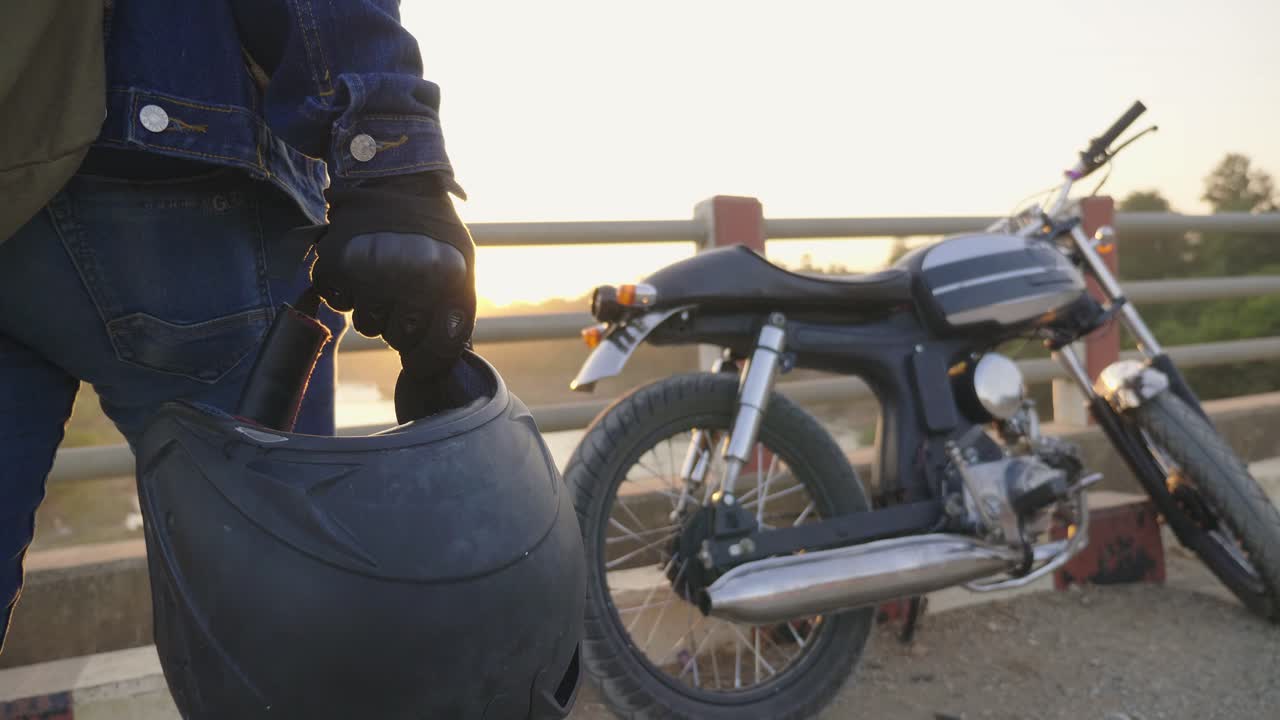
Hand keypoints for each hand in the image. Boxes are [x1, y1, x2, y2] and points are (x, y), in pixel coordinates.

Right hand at [311, 173, 475, 380]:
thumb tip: (456, 358)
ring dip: (374, 309)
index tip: (422, 357)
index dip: (430, 357)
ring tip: (382, 277)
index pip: (437, 346)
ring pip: (367, 325)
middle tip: (404, 295)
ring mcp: (366, 270)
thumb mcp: (463, 264)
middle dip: (402, 324)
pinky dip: (346, 293)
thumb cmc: (433, 230)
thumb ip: (460, 310)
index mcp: (445, 278)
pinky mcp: (333, 265)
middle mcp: (406, 276)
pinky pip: (338, 303)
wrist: (394, 180)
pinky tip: (358, 271)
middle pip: (399, 338)